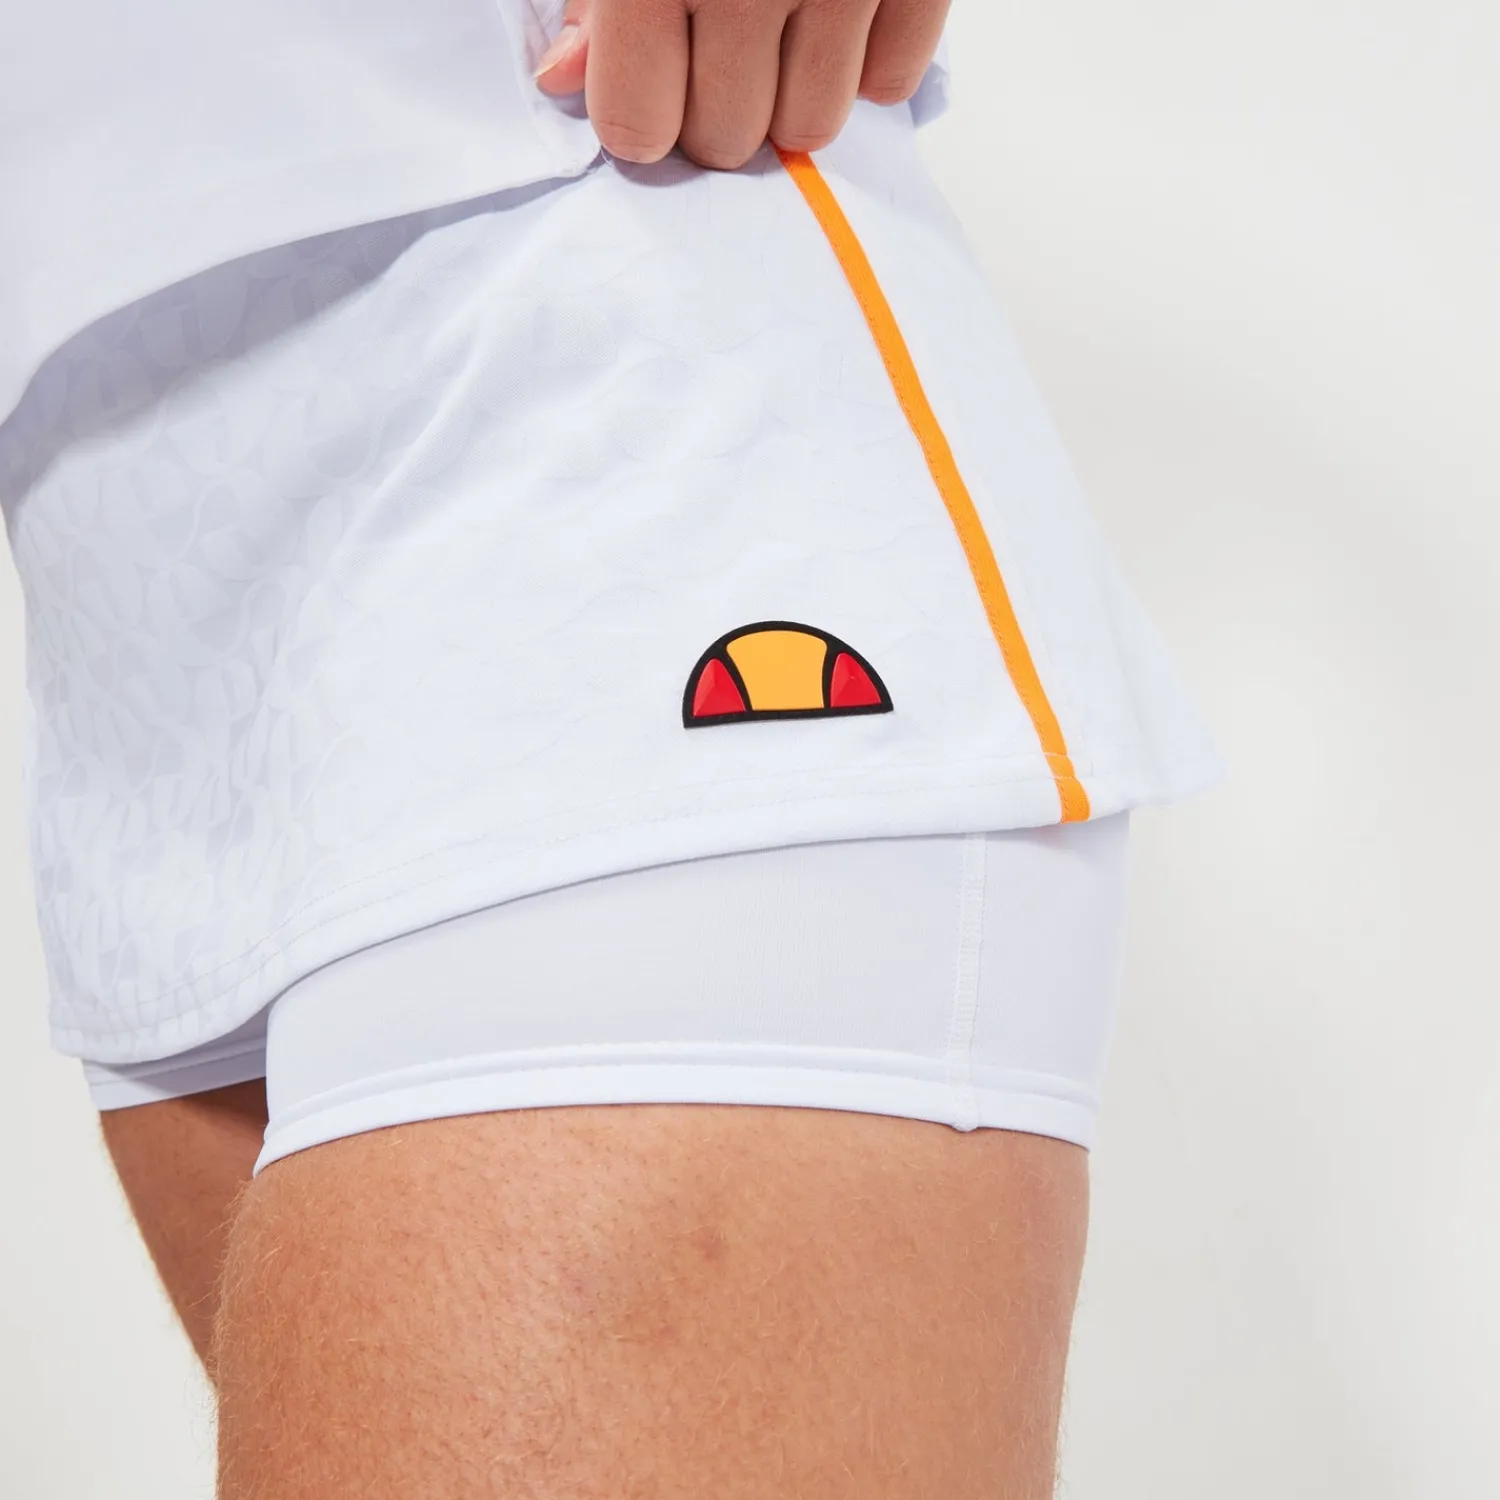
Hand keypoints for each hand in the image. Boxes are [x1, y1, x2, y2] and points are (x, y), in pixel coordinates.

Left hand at [533, 0, 949, 169]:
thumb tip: (566, 81)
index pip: (641, 129)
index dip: (639, 117)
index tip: (646, 87)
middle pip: (726, 143)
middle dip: (715, 114)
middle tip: (718, 52)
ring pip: (811, 130)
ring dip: (791, 99)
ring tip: (780, 31)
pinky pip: (890, 82)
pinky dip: (866, 63)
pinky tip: (843, 12)